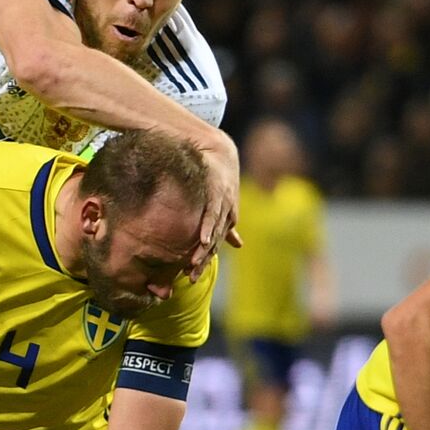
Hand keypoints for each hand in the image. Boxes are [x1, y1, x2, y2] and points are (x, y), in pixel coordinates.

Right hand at [190, 133, 239, 280]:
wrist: (219, 152)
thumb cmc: (217, 179)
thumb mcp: (223, 205)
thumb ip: (228, 227)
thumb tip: (238, 244)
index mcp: (227, 219)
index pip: (214, 245)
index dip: (204, 260)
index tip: (192, 275)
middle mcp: (226, 215)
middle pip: (214, 243)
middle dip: (202, 260)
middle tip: (191, 277)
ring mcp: (222, 204)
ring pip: (213, 232)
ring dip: (204, 250)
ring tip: (193, 264)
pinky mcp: (216, 193)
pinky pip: (212, 214)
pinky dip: (208, 228)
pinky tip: (204, 241)